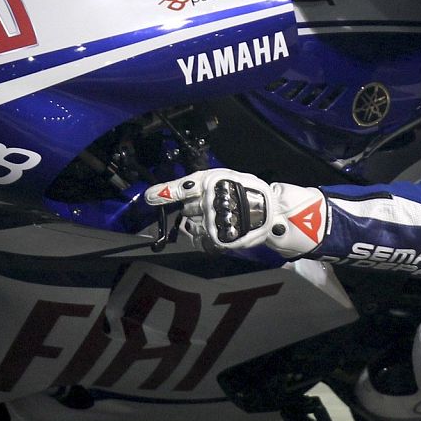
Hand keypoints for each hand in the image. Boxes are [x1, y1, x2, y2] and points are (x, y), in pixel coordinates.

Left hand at [145, 170, 327, 258]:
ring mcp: (215, 220)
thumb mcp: (222, 179)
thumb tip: (165, 193)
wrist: (271, 211)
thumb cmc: (244, 192)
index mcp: (211, 181)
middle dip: (194, 209)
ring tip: (220, 218)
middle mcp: (211, 201)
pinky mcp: (219, 236)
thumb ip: (195, 186)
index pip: (182, 187)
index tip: (149, 197)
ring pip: (192, 225)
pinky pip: (201, 240)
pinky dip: (205, 237)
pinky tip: (218, 231)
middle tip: (212, 206)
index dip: (165, 192)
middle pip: (186, 209)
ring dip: (200, 223)